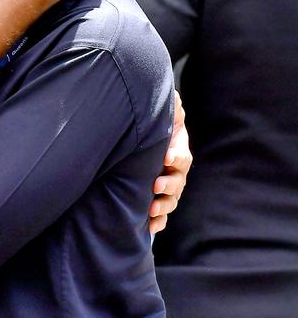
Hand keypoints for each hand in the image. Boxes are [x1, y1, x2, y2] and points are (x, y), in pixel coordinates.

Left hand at [150, 90, 191, 233]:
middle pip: (178, 181)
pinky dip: (158, 221)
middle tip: (156, 185)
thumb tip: (173, 96)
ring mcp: (168, 186)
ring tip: (152, 208)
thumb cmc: (153, 124)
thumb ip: (170, 106)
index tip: (166, 157)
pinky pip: (162, 214)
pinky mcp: (158, 198)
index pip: (181, 155)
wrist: (141, 139)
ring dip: (163, 205)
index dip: (175, 156)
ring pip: (171, 199)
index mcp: (177, 150)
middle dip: (168, 185)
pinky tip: (150, 227)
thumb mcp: (162, 113)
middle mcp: (175, 171)